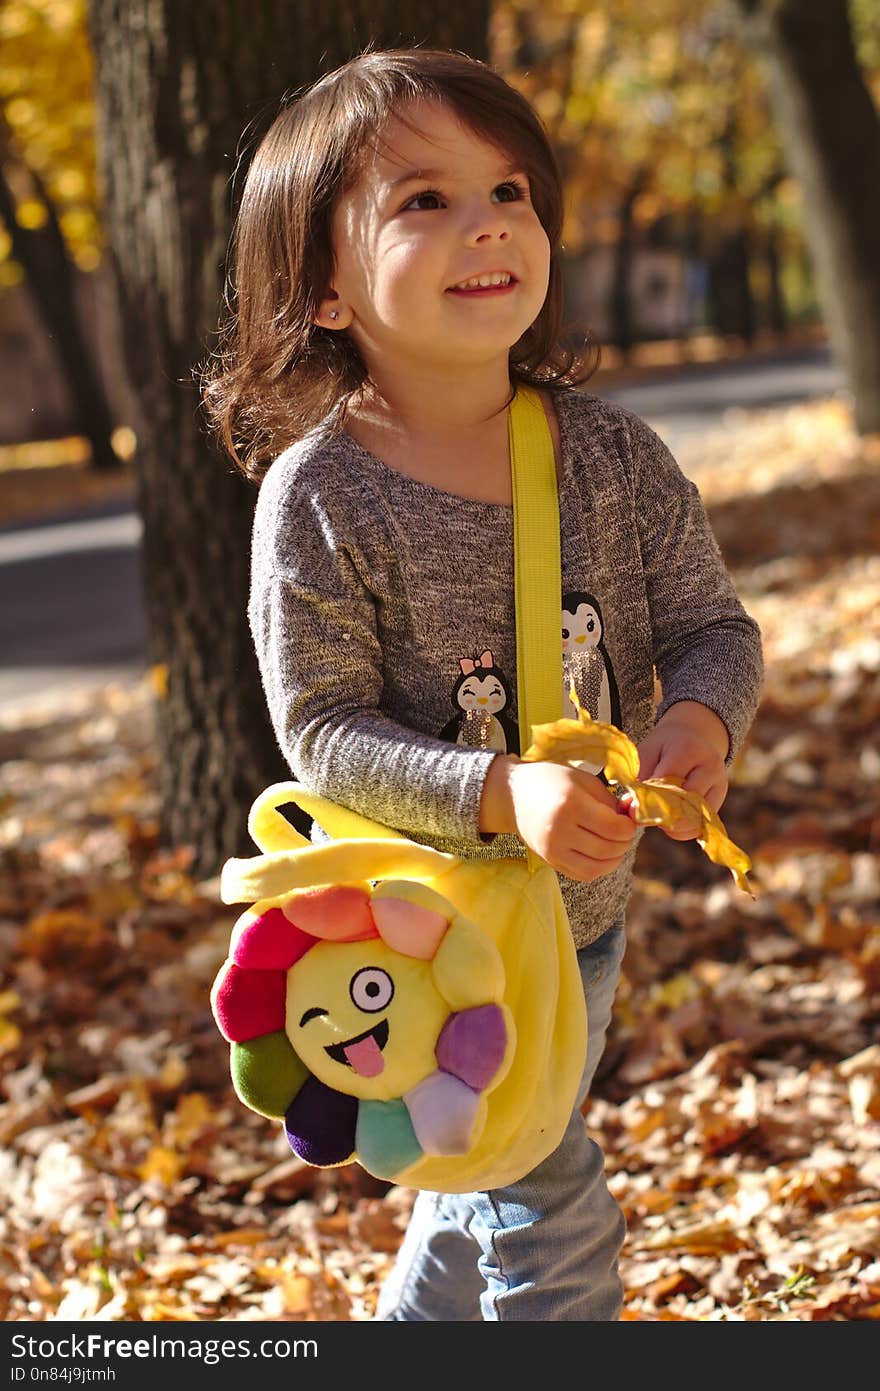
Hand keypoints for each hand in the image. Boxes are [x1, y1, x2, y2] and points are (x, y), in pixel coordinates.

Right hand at [506, 760, 636, 881]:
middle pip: (608, 849)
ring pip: (597, 868)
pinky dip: (598, 867)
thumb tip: (633, 817)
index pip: (614, 828)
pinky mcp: (549, 861)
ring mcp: (552, 850)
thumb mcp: (584, 780)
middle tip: (625, 832)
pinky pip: (583, 874)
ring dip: (614, 859)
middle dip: (624, 842)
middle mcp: (559, 831)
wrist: (514, 795)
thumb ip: (611, 800)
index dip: (629, 827)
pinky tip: (600, 853)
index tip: (628, 820)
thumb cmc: (552, 781)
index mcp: (570, 805)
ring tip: (615, 844)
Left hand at [634, 701, 728, 840]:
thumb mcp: (647, 753)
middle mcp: (710, 766)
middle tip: (643, 817)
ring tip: (657, 819)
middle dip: (662, 812)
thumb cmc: (664, 748)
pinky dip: (684, 829)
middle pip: (686, 799)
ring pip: (697, 816)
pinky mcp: (720, 800)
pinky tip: (670, 824)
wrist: (693, 738)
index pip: (669, 779)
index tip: (633, 808)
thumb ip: (639, 778)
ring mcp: (719, 784)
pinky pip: (702, 824)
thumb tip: (631, 809)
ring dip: (673, 825)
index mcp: (688, 748)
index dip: (649, 796)